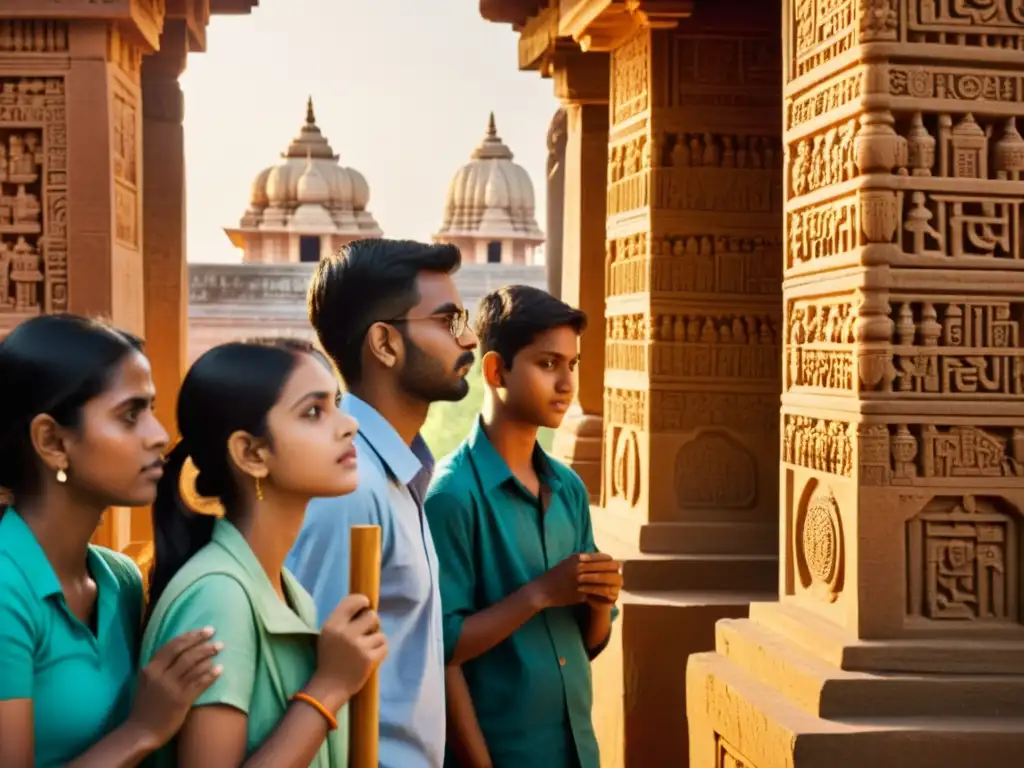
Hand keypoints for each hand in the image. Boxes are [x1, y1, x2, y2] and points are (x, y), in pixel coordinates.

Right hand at [127, 627, 222, 747]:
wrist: (141, 731)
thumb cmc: (146, 705)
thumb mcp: (147, 681)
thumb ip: (161, 666)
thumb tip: (183, 649)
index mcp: (150, 668)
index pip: (172, 646)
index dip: (190, 636)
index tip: (204, 630)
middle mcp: (159, 675)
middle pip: (184, 652)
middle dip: (201, 641)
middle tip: (215, 636)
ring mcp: (170, 688)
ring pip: (193, 665)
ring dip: (208, 654)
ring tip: (219, 648)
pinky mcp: (181, 700)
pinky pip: (199, 682)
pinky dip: (210, 674)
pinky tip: (220, 669)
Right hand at [310, 594, 387, 708]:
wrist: (329, 687)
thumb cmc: (330, 659)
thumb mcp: (329, 634)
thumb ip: (344, 620)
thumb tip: (366, 605)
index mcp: (332, 624)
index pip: (353, 601)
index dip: (363, 601)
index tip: (365, 607)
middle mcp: (345, 633)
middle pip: (372, 616)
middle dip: (373, 624)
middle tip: (367, 633)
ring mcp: (358, 646)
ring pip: (380, 633)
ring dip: (376, 640)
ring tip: (366, 649)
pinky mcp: (369, 659)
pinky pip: (384, 646)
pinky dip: (380, 651)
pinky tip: (371, 657)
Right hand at [533, 552, 615, 608]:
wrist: (542, 590)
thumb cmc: (556, 575)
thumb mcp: (568, 562)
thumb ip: (583, 559)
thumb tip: (599, 558)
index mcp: (578, 558)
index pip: (603, 558)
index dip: (612, 562)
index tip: (616, 566)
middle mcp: (580, 568)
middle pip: (606, 568)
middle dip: (616, 573)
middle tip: (621, 577)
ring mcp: (580, 581)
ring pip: (604, 582)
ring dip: (613, 585)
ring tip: (618, 588)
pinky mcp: (579, 594)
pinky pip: (597, 595)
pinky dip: (605, 596)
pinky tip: (611, 598)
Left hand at [578, 556, 622, 607]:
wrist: (592, 601)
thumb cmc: (588, 582)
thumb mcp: (586, 572)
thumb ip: (586, 564)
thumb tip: (579, 557)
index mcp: (613, 565)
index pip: (606, 557)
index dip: (593, 557)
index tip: (580, 558)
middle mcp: (618, 574)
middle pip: (610, 566)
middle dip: (593, 566)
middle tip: (578, 568)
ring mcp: (617, 586)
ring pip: (607, 578)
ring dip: (592, 577)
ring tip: (578, 578)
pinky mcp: (614, 597)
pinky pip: (605, 591)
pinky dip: (591, 589)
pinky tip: (580, 588)